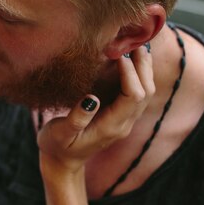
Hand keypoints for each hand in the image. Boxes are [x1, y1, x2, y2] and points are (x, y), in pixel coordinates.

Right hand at [37, 46, 153, 176]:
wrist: (62, 162)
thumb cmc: (56, 146)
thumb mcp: (59, 134)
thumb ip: (75, 119)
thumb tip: (91, 99)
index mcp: (111, 127)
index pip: (133, 96)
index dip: (130, 73)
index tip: (117, 55)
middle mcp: (123, 124)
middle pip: (146, 92)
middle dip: (143, 66)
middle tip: (135, 42)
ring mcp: (124, 121)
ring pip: (146, 92)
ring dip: (143, 68)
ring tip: (136, 45)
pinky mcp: (121, 116)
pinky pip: (137, 93)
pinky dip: (138, 74)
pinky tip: (129, 59)